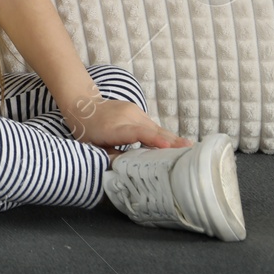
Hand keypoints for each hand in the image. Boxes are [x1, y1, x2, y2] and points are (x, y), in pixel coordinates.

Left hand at [65, 97, 189, 150]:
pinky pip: (153, 125)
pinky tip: (178, 145)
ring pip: (156, 128)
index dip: (152, 139)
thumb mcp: (93, 147)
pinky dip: (164, 135)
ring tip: (191, 150)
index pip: (135, 133)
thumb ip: (111, 157)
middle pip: (152, 131)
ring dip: (173, 140)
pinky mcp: (138, 111)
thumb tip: (127, 170)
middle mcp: (126, 118)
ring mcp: (133, 112)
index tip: (167, 145)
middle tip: (192, 153)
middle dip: (172, 142)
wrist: (82, 103)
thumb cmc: (87, 130)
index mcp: (113, 129)